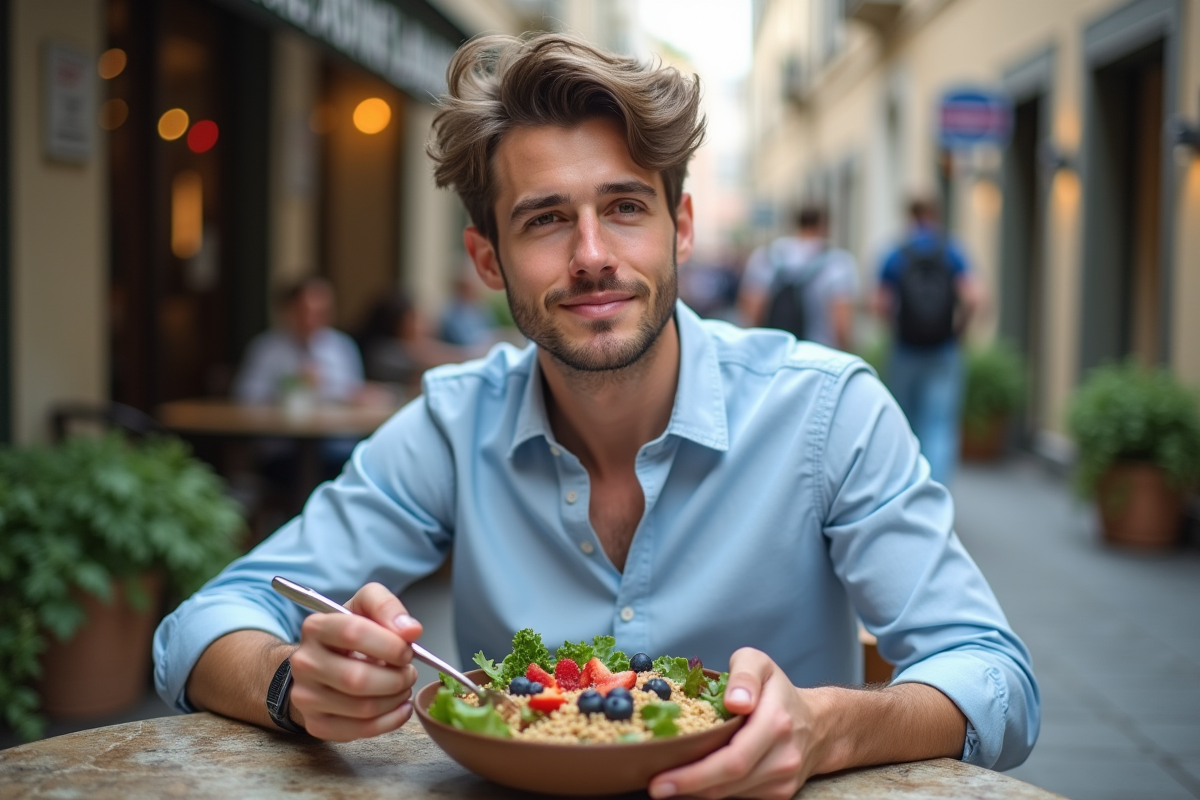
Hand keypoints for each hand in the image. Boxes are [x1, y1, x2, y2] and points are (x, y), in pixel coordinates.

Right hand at [287, 582, 423, 741]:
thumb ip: (387, 607)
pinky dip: (391, 720)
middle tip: (409, 672)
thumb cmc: (347, 635)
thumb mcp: (364, 607)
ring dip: (395, 698)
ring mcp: (306, 697)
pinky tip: (399, 707)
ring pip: (362, 708)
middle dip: (396, 678)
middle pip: (357, 678)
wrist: (319, 665)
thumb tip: (411, 630)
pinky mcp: (316, 724)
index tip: (407, 649)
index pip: (353, 633)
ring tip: (402, 686)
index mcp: (316, 627)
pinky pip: (361, 730)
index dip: (389, 644)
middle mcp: (305, 663)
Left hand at [648, 648, 831, 799]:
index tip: (661, 777)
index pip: (732, 759)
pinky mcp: (779, 794)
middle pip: (729, 783)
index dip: (694, 774)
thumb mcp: (760, 664)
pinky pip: (740, 797)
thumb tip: (735, 701)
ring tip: (668, 782)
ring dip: (697, 792)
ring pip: (732, 795)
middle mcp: (782, 758)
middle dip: (688, 787)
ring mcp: (783, 780)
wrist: (819, 725)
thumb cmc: (779, 691)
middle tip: (655, 786)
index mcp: (776, 723)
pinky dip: (714, 792)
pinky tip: (693, 782)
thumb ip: (744, 674)